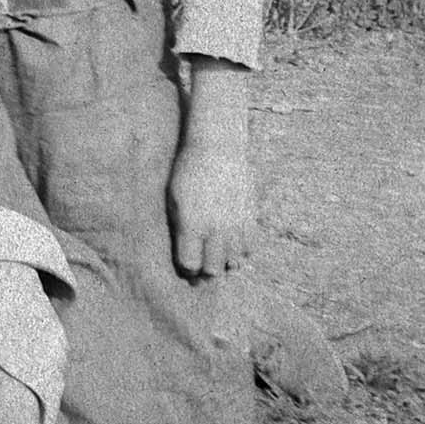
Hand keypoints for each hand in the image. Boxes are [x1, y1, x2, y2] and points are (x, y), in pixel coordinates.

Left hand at [169, 122, 256, 278]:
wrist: (218, 149)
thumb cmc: (187, 172)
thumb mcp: (173, 198)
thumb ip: (178, 227)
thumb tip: (183, 250)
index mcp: (192, 224)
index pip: (190, 264)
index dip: (186, 270)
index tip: (184, 267)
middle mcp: (216, 229)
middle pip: (213, 269)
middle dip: (204, 273)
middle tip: (199, 270)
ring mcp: (236, 226)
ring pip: (234, 263)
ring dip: (223, 264)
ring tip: (214, 258)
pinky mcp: (251, 220)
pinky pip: (249, 249)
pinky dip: (239, 253)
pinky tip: (230, 247)